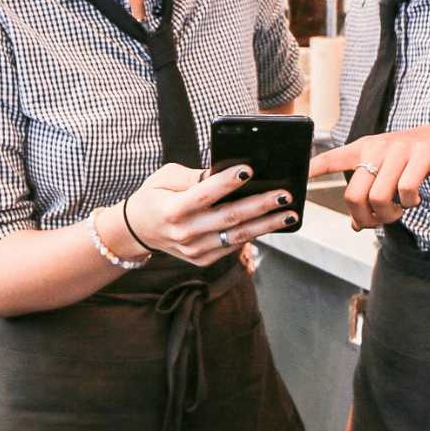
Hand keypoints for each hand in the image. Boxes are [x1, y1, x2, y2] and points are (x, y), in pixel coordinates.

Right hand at [118, 163, 298, 266]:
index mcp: (172, 209)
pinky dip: (254, 234)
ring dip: (267, 225)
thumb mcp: (165, 177)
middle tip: (285, 194)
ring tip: (291, 214)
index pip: (204, 194)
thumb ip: (194, 176)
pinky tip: (273, 223)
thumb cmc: (155, 195)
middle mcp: (184, 233)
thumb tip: (226, 171)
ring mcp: (194, 251)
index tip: (249, 170)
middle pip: (229, 218)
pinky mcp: (203, 260)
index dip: (226, 182)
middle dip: (260, 205)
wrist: (139, 230)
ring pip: (237, 236)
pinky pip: (232, 246)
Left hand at [309, 124, 429, 231]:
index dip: (311, 169)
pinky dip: (409, 204)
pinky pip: (405, 191)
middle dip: (366, 219)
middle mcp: (376, 147)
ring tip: (398, 210)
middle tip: (381, 220)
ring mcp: (399, 150)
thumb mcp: (385, 173)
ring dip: (389, 215)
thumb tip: (354, 226)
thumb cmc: (410, 161)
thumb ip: (368, 196)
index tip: (296, 178)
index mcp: (362, 149)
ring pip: (378, 197)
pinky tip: (414, 200)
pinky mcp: (421, 155)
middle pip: (354, 196)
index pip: (330, 159)